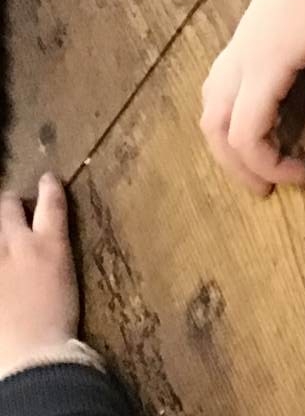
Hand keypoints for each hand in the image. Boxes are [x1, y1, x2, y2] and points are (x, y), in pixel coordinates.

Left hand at [0, 176, 79, 377]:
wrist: (31, 357)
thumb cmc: (57, 327)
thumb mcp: (65, 283)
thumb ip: (50, 259)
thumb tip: (43, 251)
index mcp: (50, 245)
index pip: (52, 201)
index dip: (50, 186)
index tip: (48, 180)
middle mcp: (18, 244)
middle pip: (8, 205)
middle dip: (9, 204)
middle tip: (11, 209)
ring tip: (4, 239)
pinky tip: (1, 265)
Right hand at [201, 0, 304, 194]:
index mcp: (260, 67)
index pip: (244, 137)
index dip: (269, 167)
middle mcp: (240, 57)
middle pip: (214, 127)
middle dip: (237, 165)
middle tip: (271, 188)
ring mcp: (241, 39)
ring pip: (210, 103)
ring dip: (227, 138)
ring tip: (259, 156)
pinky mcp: (251, 27)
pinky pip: (221, 81)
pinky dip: (229, 110)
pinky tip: (258, 109)